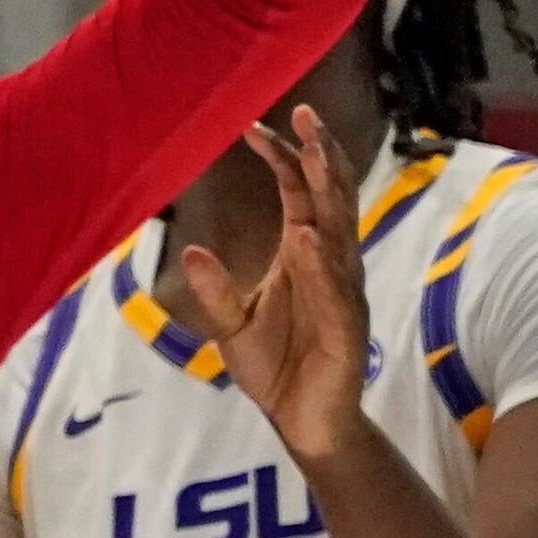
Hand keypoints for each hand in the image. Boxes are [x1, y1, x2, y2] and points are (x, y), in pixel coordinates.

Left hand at [177, 105, 375, 464]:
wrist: (303, 422)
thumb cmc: (275, 367)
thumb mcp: (231, 326)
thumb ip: (214, 290)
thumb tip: (190, 249)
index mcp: (305, 257)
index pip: (299, 196)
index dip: (283, 159)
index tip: (255, 126)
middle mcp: (331, 267)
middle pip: (331, 201)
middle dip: (320, 157)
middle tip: (306, 115)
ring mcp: (343, 296)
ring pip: (341, 235)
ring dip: (328, 194)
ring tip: (313, 155)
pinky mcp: (346, 331)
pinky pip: (334, 292)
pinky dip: (321, 265)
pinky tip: (309, 238)